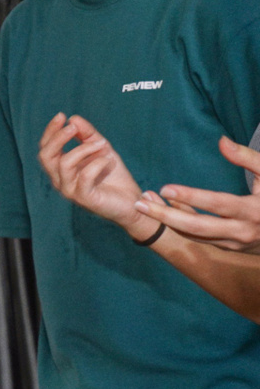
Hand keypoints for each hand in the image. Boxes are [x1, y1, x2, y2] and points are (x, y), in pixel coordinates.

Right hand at [37, 113, 156, 236]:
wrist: (131, 200)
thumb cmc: (113, 176)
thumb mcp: (101, 149)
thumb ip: (88, 135)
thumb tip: (73, 119)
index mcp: (60, 169)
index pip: (45, 148)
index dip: (51, 131)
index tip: (62, 116)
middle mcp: (60, 180)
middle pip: (45, 156)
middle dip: (58, 138)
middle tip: (73, 128)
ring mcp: (70, 190)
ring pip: (64, 164)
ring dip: (84, 149)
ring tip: (102, 145)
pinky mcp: (84, 198)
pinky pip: (84, 176)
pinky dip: (96, 163)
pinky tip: (107, 160)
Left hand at [135, 137, 259, 250]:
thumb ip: (247, 158)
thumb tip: (221, 141)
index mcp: (254, 210)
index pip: (218, 204)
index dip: (191, 197)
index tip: (165, 188)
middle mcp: (243, 231)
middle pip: (198, 227)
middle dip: (166, 216)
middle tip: (140, 204)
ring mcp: (235, 243)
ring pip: (195, 235)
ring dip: (168, 220)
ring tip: (145, 204)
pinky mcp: (230, 247)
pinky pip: (200, 237)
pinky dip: (181, 224)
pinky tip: (165, 209)